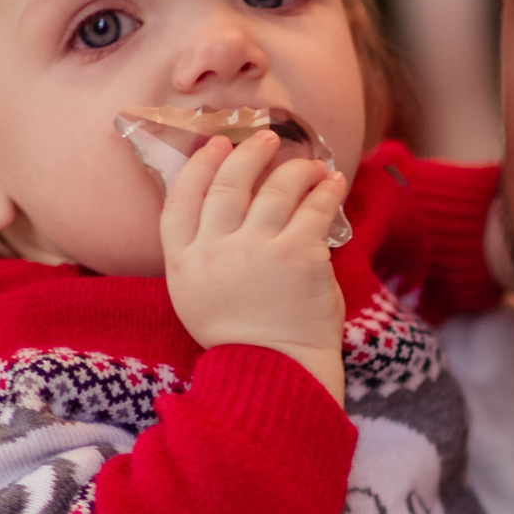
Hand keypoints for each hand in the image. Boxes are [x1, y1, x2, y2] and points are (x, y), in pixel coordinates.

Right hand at [161, 129, 347, 392]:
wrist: (277, 375)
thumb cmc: (245, 340)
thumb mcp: (200, 298)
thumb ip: (204, 255)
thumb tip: (229, 204)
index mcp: (183, 264)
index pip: (180, 199)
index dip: (198, 166)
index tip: (216, 144)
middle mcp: (214, 252)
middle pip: (227, 185)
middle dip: (248, 154)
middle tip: (267, 138)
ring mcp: (256, 252)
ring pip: (276, 189)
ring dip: (296, 168)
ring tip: (310, 164)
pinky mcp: (298, 256)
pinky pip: (314, 209)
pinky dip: (326, 191)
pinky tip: (333, 182)